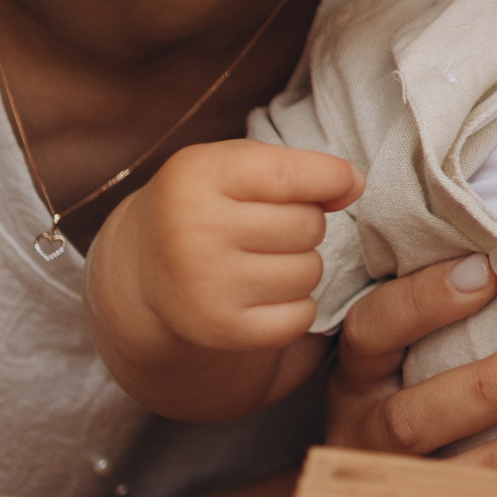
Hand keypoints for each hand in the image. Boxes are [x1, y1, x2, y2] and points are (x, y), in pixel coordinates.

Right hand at [87, 139, 360, 421]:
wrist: (143, 268)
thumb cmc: (205, 204)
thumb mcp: (233, 165)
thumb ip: (297, 167)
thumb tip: (354, 185)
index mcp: (197, 177)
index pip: (291, 175)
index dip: (332, 178)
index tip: (342, 183)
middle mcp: (194, 231)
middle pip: (308, 225)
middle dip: (305, 224)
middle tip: (270, 228)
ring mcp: (205, 285)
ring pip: (309, 271)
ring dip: (301, 265)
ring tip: (263, 258)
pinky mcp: (220, 330)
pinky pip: (301, 316)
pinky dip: (296, 306)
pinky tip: (264, 293)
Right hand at [323, 254, 496, 474]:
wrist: (375, 493)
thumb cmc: (419, 385)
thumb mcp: (410, 352)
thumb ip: (446, 316)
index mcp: (357, 374)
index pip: (375, 328)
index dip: (426, 299)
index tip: (487, 272)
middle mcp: (363, 429)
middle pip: (411, 415)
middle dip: (487, 387)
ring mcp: (393, 482)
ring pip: (439, 474)